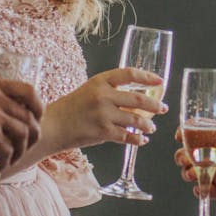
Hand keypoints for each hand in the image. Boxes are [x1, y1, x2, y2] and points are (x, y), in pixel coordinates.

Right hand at [0, 75, 43, 167]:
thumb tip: (15, 110)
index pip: (28, 91)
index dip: (38, 106)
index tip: (37, 118)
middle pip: (29, 117)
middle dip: (32, 134)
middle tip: (28, 144)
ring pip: (23, 135)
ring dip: (21, 150)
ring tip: (13, 157)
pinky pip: (8, 150)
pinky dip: (7, 161)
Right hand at [46, 68, 166, 150]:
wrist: (52, 125)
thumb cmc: (71, 108)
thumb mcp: (90, 90)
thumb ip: (111, 92)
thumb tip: (137, 101)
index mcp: (100, 81)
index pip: (129, 74)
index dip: (147, 77)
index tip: (160, 81)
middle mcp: (102, 95)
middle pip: (137, 99)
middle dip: (154, 105)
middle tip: (163, 108)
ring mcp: (103, 114)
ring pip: (135, 120)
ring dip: (147, 125)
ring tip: (151, 127)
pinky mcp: (102, 132)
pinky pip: (127, 136)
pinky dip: (138, 139)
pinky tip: (142, 140)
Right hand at [175, 129, 215, 206]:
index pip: (199, 132)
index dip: (186, 132)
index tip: (180, 135)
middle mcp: (215, 155)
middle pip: (188, 153)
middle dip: (182, 155)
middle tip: (186, 159)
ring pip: (192, 172)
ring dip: (187, 172)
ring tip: (192, 174)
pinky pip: (203, 191)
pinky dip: (198, 190)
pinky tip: (202, 189)